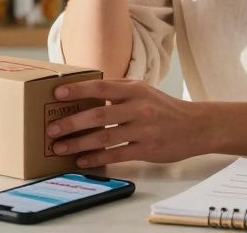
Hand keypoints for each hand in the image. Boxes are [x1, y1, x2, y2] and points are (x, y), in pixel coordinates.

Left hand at [46, 79, 210, 167]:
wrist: (195, 126)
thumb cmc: (163, 108)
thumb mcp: (143, 91)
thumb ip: (117, 91)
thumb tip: (84, 93)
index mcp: (134, 89)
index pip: (101, 87)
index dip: (78, 90)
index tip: (57, 93)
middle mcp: (138, 108)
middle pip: (99, 114)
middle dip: (71, 122)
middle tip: (51, 128)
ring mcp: (143, 129)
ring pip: (105, 137)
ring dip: (79, 143)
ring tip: (60, 147)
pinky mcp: (147, 149)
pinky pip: (117, 154)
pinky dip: (97, 158)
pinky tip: (82, 159)